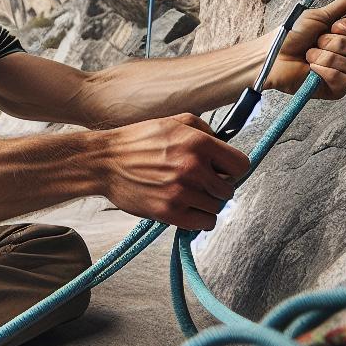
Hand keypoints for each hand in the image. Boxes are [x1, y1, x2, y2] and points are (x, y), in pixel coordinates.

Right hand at [101, 113, 250, 230]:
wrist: (104, 162)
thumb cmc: (137, 141)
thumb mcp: (173, 122)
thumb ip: (203, 130)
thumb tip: (223, 145)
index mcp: (198, 143)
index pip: (241, 164)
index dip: (233, 168)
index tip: (223, 170)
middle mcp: (193, 167)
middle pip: (229, 188)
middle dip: (218, 186)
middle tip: (201, 183)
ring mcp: (182, 192)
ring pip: (217, 207)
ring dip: (207, 203)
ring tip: (190, 195)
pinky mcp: (170, 212)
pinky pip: (204, 223)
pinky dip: (200, 219)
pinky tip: (188, 209)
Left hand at [264, 0, 345, 98]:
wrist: (272, 57)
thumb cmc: (292, 36)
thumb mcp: (317, 16)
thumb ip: (342, 5)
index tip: (343, 22)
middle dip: (341, 41)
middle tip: (320, 38)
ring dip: (328, 55)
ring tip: (311, 54)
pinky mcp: (339, 89)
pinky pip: (345, 79)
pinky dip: (325, 70)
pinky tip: (312, 68)